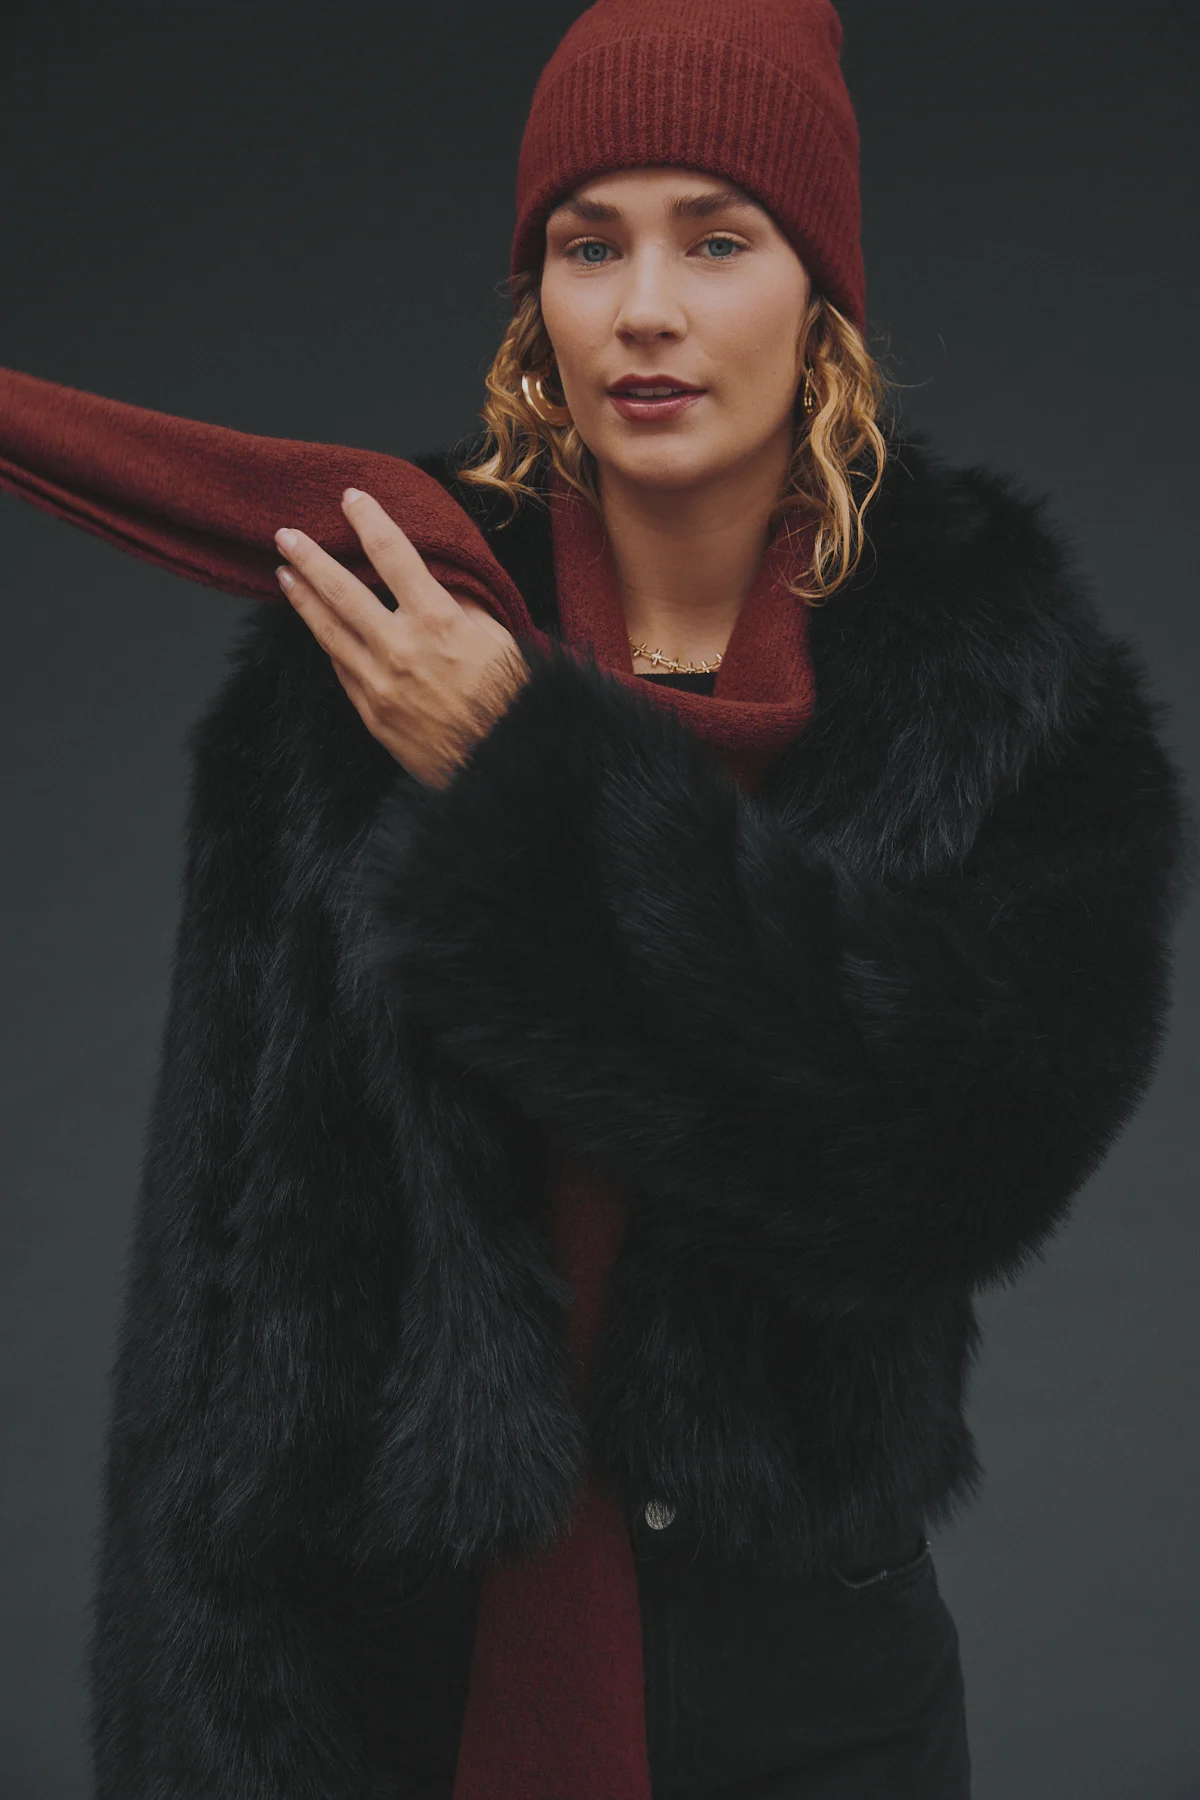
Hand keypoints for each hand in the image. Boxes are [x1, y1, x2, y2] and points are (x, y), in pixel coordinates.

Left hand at [273, 488, 528, 787]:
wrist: (503, 763)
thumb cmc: (510, 701)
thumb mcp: (498, 639)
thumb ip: (461, 604)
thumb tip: (434, 578)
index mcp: (438, 621)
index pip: (393, 555)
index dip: (369, 521)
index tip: (351, 499)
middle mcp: (401, 648)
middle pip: (342, 590)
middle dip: (310, 558)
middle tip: (285, 535)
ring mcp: (380, 684)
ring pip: (329, 632)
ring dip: (302, 600)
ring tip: (284, 575)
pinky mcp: (372, 714)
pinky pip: (342, 670)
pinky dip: (329, 643)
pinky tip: (319, 628)